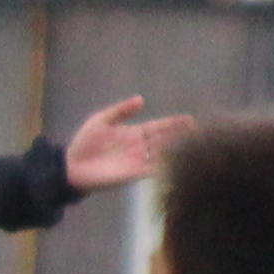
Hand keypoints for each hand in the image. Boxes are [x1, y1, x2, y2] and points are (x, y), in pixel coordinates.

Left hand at [63, 96, 183, 191]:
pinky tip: (178, 161)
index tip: (190, 119)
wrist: (72, 166)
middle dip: (181, 136)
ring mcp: (137, 161)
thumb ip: (121, 110)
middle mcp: (139, 147)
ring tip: (195, 146)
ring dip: (177, 150)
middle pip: (165, 140)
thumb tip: (141, 99)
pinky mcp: (133, 174)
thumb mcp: (102, 120)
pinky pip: (153, 169)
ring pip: (162, 154)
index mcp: (133, 133)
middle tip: (201, 132)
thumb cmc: (84, 143)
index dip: (173, 123)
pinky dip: (165, 166)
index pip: (158, 127)